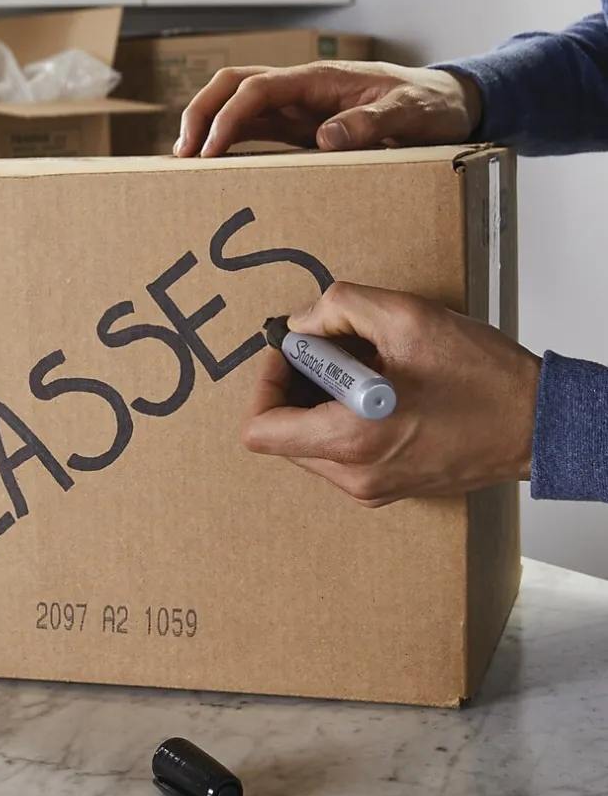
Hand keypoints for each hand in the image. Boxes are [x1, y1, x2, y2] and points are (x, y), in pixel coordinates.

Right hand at [174, 60, 482, 156]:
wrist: (443, 104)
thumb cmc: (427, 104)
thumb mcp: (406, 113)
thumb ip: (368, 123)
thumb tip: (324, 138)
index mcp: (319, 80)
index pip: (257, 87)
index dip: (228, 116)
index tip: (211, 150)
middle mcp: (300, 88)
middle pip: (233, 85)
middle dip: (201, 112)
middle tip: (182, 153)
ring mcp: (296, 106)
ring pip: (237, 104)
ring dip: (208, 126)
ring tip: (186, 162)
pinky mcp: (298, 125)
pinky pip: (254, 127)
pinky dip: (228, 141)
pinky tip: (215, 164)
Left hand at [242, 283, 540, 506]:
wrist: (538, 426)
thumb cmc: (485, 381)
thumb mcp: (408, 319)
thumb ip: (339, 308)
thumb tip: (300, 324)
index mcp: (351, 440)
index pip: (258, 430)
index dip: (264, 383)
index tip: (290, 352)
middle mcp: (353, 475)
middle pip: (281, 433)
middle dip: (297, 384)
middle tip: (332, 349)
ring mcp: (368, 487)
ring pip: (308, 441)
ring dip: (321, 399)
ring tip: (366, 368)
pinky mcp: (384, 487)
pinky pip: (338, 451)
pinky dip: (343, 416)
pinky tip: (380, 389)